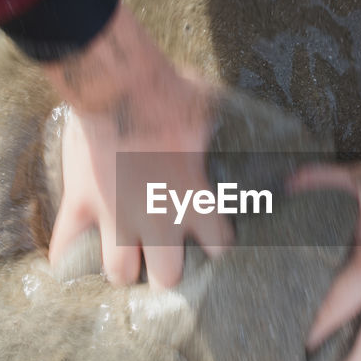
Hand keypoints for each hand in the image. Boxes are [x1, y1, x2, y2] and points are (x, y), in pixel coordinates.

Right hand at [39, 4, 231, 287]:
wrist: (121, 83)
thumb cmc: (175, 96)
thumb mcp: (220, 118)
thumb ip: (243, 147)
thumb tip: (294, 168)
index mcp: (196, 201)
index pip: (218, 250)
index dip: (216, 249)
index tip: (212, 244)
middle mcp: (158, 219)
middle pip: (166, 277)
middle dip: (167, 271)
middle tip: (165, 258)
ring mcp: (115, 216)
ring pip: (119, 273)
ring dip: (124, 268)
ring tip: (126, 258)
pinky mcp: (80, 205)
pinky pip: (66, 249)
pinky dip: (68, 259)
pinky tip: (73, 263)